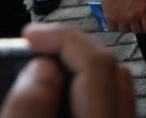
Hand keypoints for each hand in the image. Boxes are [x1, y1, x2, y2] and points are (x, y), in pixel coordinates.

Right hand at [0, 23, 135, 117]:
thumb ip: (29, 111)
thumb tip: (40, 67)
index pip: (97, 66)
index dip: (63, 40)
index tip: (30, 34)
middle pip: (113, 69)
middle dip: (74, 49)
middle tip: (36, 45)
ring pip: (116, 84)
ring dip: (82, 67)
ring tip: (45, 64)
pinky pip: (112, 102)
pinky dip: (89, 88)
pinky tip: (60, 90)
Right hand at [99, 0, 145, 34]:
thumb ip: (144, 3)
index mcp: (142, 11)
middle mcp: (132, 17)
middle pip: (136, 30)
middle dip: (138, 27)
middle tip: (137, 24)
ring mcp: (120, 19)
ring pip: (125, 31)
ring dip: (127, 28)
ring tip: (126, 23)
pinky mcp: (110, 18)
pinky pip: (112, 28)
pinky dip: (115, 27)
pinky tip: (116, 23)